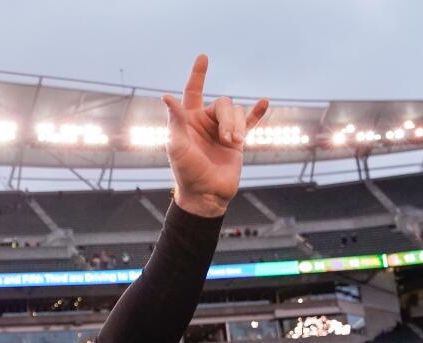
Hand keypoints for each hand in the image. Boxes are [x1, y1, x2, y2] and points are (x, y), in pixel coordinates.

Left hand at [164, 55, 269, 217]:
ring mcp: (221, 131)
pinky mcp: (237, 141)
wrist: (207, 194)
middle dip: (228, 119)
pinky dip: (257, 112)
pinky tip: (265, 102)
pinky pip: (249, 121)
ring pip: (236, 113)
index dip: (198, 75)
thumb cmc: (187, 172)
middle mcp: (204, 122)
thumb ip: (175, 121)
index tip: (203, 58)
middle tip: (228, 140)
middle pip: (223, 104)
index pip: (192, 92)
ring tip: (234, 143)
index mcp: (188, 121)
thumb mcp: (177, 146)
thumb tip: (166, 97)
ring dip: (237, 126)